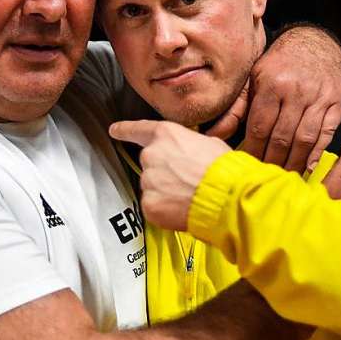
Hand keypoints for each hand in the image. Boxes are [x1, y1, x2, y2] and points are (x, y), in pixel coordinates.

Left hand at [110, 120, 229, 230]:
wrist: (226, 197)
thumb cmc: (224, 169)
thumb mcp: (210, 144)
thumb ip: (189, 145)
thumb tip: (190, 152)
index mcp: (166, 135)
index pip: (137, 130)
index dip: (124, 130)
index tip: (114, 130)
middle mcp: (151, 155)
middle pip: (149, 163)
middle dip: (163, 172)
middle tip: (185, 180)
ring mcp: (148, 180)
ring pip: (152, 186)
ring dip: (165, 191)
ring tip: (188, 195)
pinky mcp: (149, 204)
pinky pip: (153, 206)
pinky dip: (165, 209)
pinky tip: (182, 208)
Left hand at [207, 25, 340, 172]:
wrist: (316, 44)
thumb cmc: (279, 66)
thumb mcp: (253, 80)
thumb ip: (235, 109)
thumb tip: (212, 135)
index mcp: (271, 84)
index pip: (259, 127)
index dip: (253, 150)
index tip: (247, 166)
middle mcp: (296, 91)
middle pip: (282, 137)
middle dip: (272, 161)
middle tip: (264, 177)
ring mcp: (319, 97)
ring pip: (304, 139)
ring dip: (293, 162)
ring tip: (284, 177)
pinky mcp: (337, 103)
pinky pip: (326, 133)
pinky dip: (317, 153)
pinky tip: (307, 166)